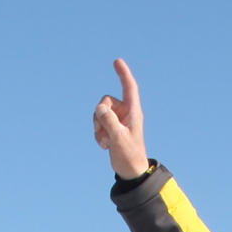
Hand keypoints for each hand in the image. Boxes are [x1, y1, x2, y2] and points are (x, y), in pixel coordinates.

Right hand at [94, 58, 151, 180]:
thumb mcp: (119, 138)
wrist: (130, 170)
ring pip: (99, 113)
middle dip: (100, 117)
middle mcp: (125, 112)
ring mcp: (117, 119)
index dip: (123, 74)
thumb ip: (109, 122)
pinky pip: (97, 122)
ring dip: (98, 127)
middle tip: (105, 134)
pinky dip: (98, 133)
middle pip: (105, 102)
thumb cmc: (129, 154)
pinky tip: (104, 145)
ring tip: (105, 142)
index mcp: (133, 112)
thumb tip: (100, 107)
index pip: (129, 88)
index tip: (117, 61)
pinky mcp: (111, 127)